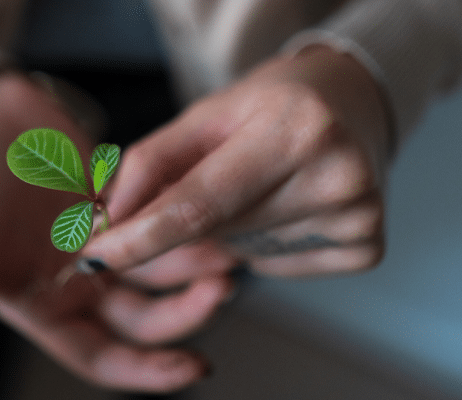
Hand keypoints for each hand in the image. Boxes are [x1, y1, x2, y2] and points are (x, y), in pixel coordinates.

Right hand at [0, 72, 217, 398]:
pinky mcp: (111, 203)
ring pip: (156, 267)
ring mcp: (96, 242)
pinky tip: (208, 212)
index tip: (197, 366)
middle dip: (184, 310)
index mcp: (44, 308)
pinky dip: (178, 220)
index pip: (105, 357)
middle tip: (222, 289)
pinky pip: (154, 220)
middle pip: (142, 316)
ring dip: (190, 264)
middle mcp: (74, 282)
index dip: (149, 371)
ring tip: (226, 253)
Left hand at [81, 46, 389, 284]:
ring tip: (260, 183)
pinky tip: (285, 205)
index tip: (94, 257)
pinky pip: (275, 266)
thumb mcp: (205, 116)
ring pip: (242, 252)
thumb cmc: (270, 106)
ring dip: (229, 230)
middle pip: (217, 232)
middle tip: (213, 177)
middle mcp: (337, 175)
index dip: (139, 237)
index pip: (198, 205)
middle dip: (188, 222)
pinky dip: (263, 245)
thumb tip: (108, 222)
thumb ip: (151, 165)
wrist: (350, 105)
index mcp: (294, 130)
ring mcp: (359, 216)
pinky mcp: (366, 246)